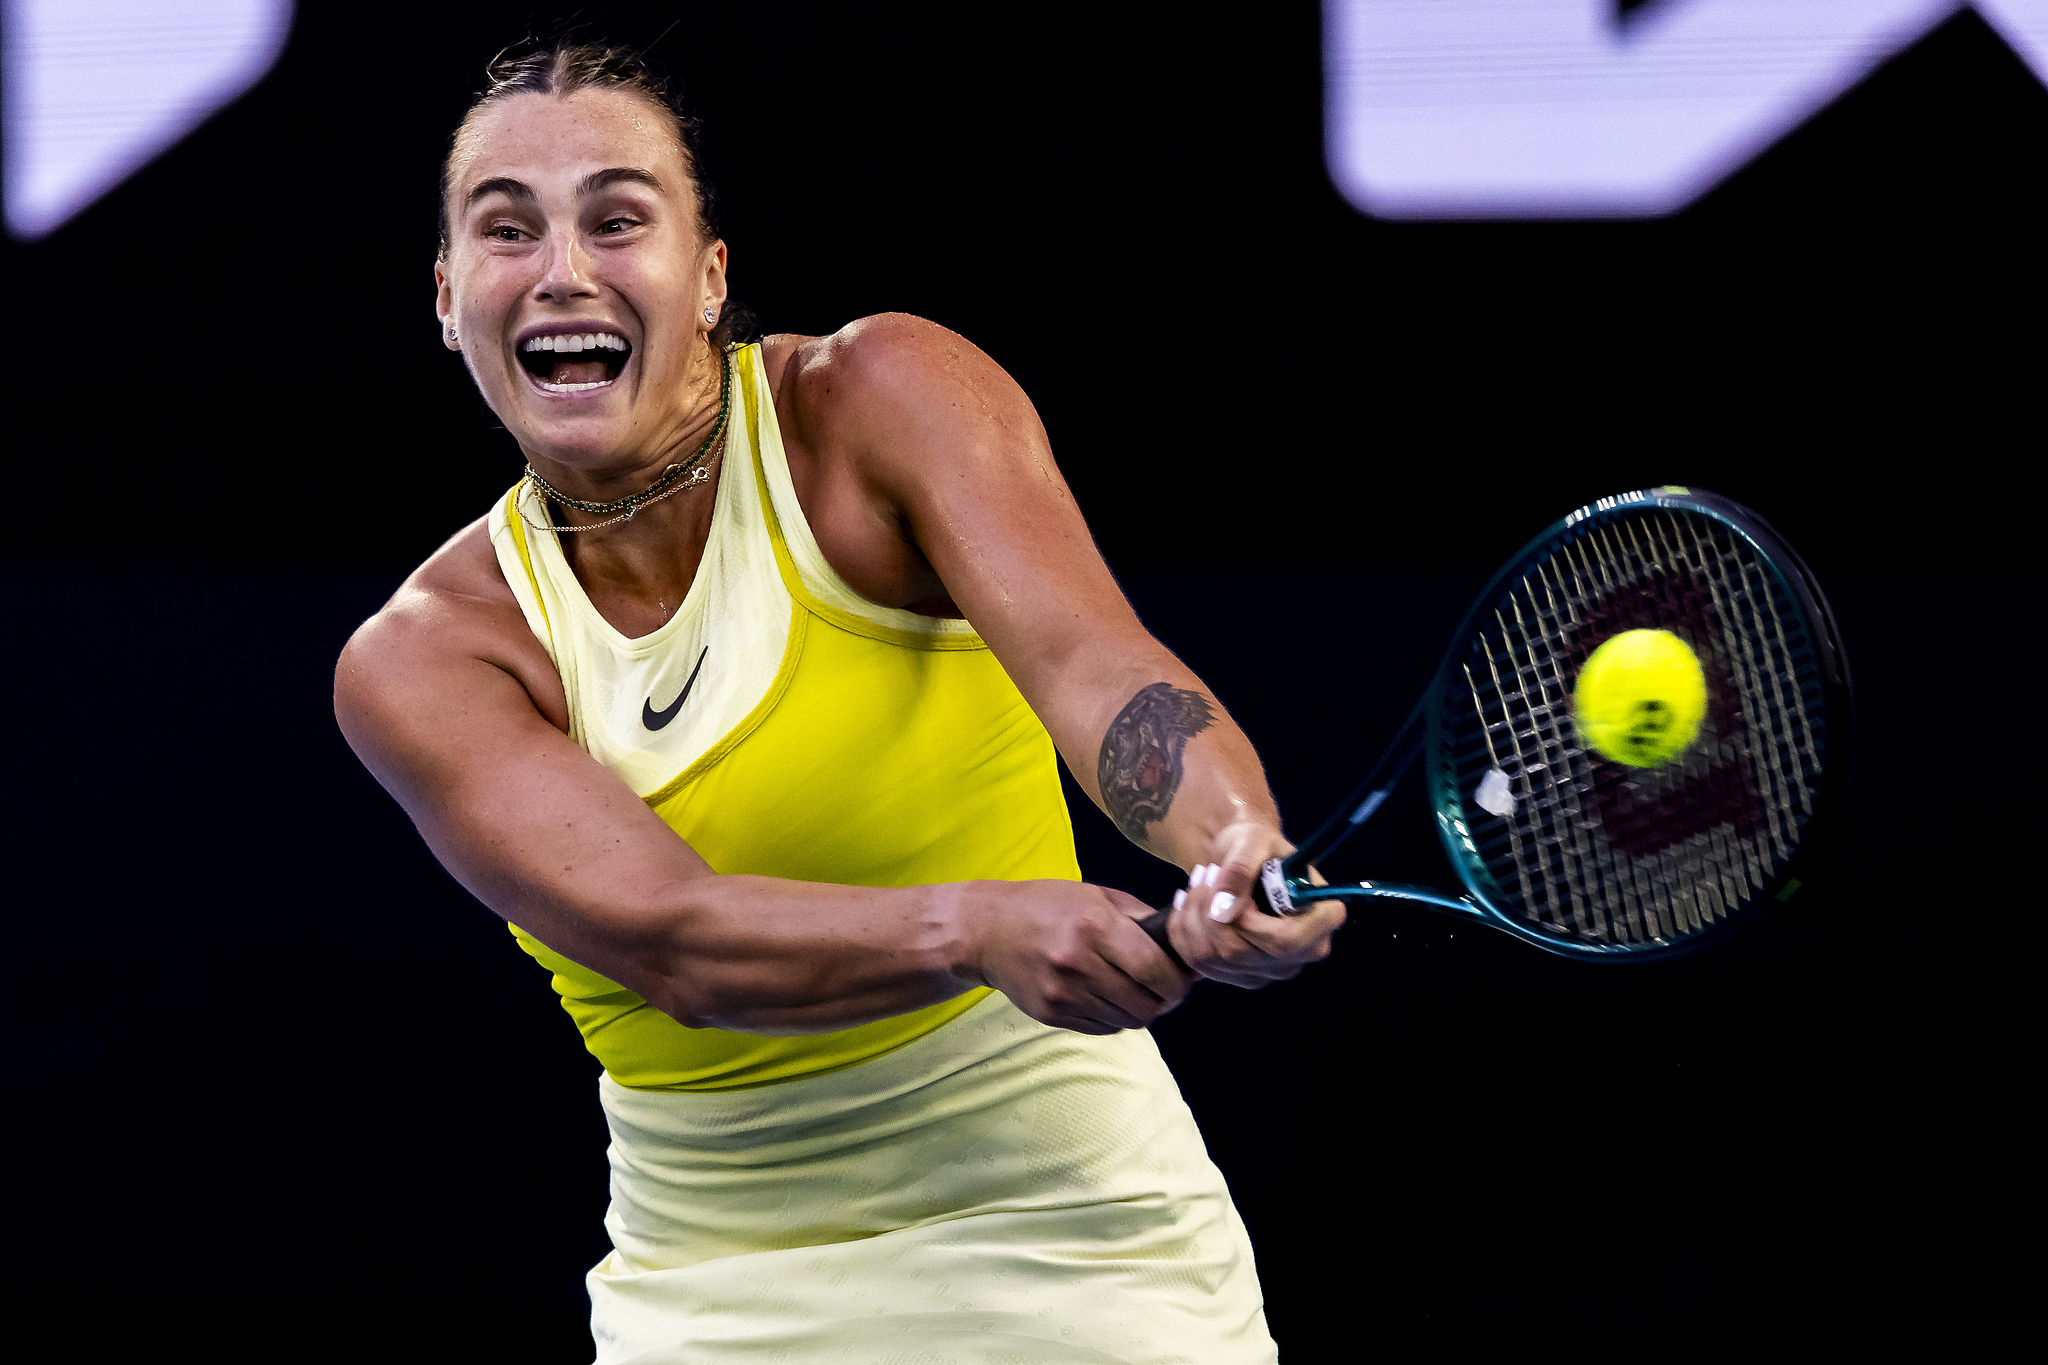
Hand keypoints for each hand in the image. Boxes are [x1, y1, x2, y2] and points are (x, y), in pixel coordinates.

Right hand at [955, 879, 1191, 1034]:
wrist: (986, 930)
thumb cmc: (1045, 906)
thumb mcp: (1095, 895)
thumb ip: (1140, 917)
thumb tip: (1181, 939)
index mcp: (1095, 927)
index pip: (1155, 970)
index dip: (1178, 981)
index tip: (1183, 979)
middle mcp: (1079, 963)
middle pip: (1145, 1004)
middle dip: (1164, 1000)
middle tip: (1164, 989)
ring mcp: (1063, 993)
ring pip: (1126, 1021)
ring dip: (1139, 1010)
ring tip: (1134, 991)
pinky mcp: (1051, 1014)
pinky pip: (1101, 1028)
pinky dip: (1114, 1018)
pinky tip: (1107, 998)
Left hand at [1165, 822, 1344, 987]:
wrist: (1242, 859)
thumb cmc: (1258, 844)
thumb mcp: (1253, 840)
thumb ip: (1241, 869)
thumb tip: (1222, 911)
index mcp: (1321, 918)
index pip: (1287, 941)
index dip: (1251, 922)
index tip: (1235, 888)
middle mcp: (1302, 952)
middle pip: (1243, 953)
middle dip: (1210, 911)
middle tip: (1206, 871)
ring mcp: (1271, 969)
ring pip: (1215, 958)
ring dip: (1193, 915)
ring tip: (1198, 879)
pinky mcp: (1241, 975)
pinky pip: (1199, 962)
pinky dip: (1183, 928)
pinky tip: (1187, 901)